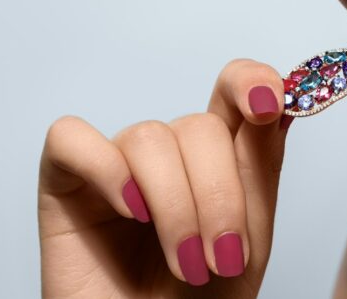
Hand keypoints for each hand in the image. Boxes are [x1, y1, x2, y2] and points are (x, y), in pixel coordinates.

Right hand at [37, 59, 292, 297]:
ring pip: (148, 138)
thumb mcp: (249, 236)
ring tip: (185, 266)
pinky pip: (71, 139)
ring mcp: (115, 165)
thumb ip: (261, 165)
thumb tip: (282, 97)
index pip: (233, 88)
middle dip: (219, 196)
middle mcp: (168, 153)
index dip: (251, 81)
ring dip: (175, 206)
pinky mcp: (64, 183)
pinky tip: (131, 212)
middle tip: (222, 259)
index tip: (269, 105)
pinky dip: (105, 169)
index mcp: (217, 157)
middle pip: (198, 126)